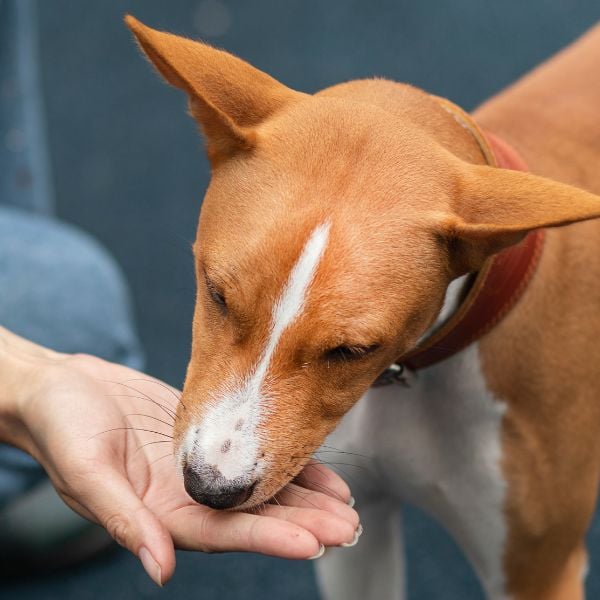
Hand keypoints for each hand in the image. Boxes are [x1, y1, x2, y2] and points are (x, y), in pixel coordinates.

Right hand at [1, 331, 358, 585]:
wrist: (60, 388)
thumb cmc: (62, 427)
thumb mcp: (86, 471)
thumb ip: (124, 520)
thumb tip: (160, 570)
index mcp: (161, 512)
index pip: (226, 532)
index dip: (271, 538)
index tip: (314, 542)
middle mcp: (187, 495)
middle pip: (254, 516)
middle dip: (302, 522)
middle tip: (348, 524)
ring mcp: (198, 467)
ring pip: (259, 487)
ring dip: (303, 497)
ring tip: (345, 504)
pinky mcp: (204, 437)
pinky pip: (250, 452)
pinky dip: (282, 460)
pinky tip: (314, 464)